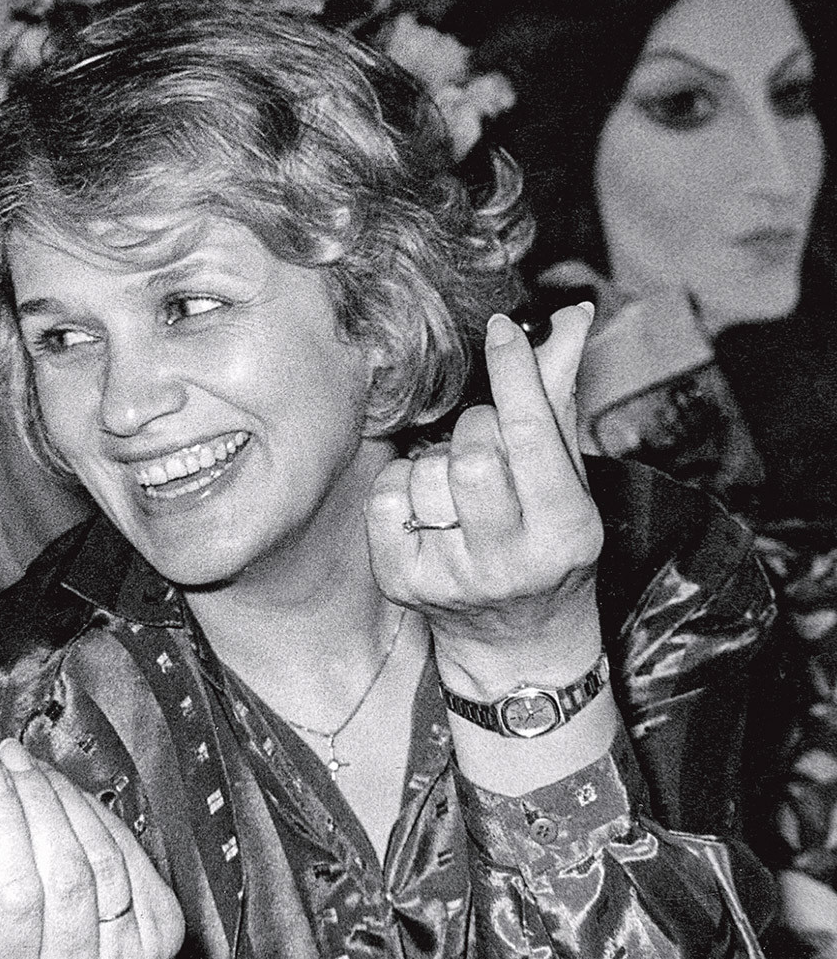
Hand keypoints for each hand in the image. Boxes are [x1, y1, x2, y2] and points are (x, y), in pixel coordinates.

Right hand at [0, 739, 184, 958]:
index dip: (0, 822)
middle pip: (61, 871)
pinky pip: (132, 856)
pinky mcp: (164, 935)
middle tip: (11, 757)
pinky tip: (74, 796)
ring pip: (101, 858)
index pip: (11, 893)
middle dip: (34, 799)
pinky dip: (100, 816)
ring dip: (67, 800)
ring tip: (37, 769)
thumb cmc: (22, 946)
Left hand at [366, 305, 602, 693]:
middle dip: (478, 429)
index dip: (515, 373)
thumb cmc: (546, 543)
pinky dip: (403, 488)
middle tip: (490, 448)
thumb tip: (573, 316)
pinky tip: (428, 509)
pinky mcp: (402, 583)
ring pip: (426, 472)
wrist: (517, 642)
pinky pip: (386, 497)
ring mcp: (451, 579)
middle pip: (472, 451)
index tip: (501, 329)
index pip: (530, 435)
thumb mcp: (569, 481)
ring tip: (462, 491)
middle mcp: (509, 563)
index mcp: (566, 534)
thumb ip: (559, 400)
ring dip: (440, 462)